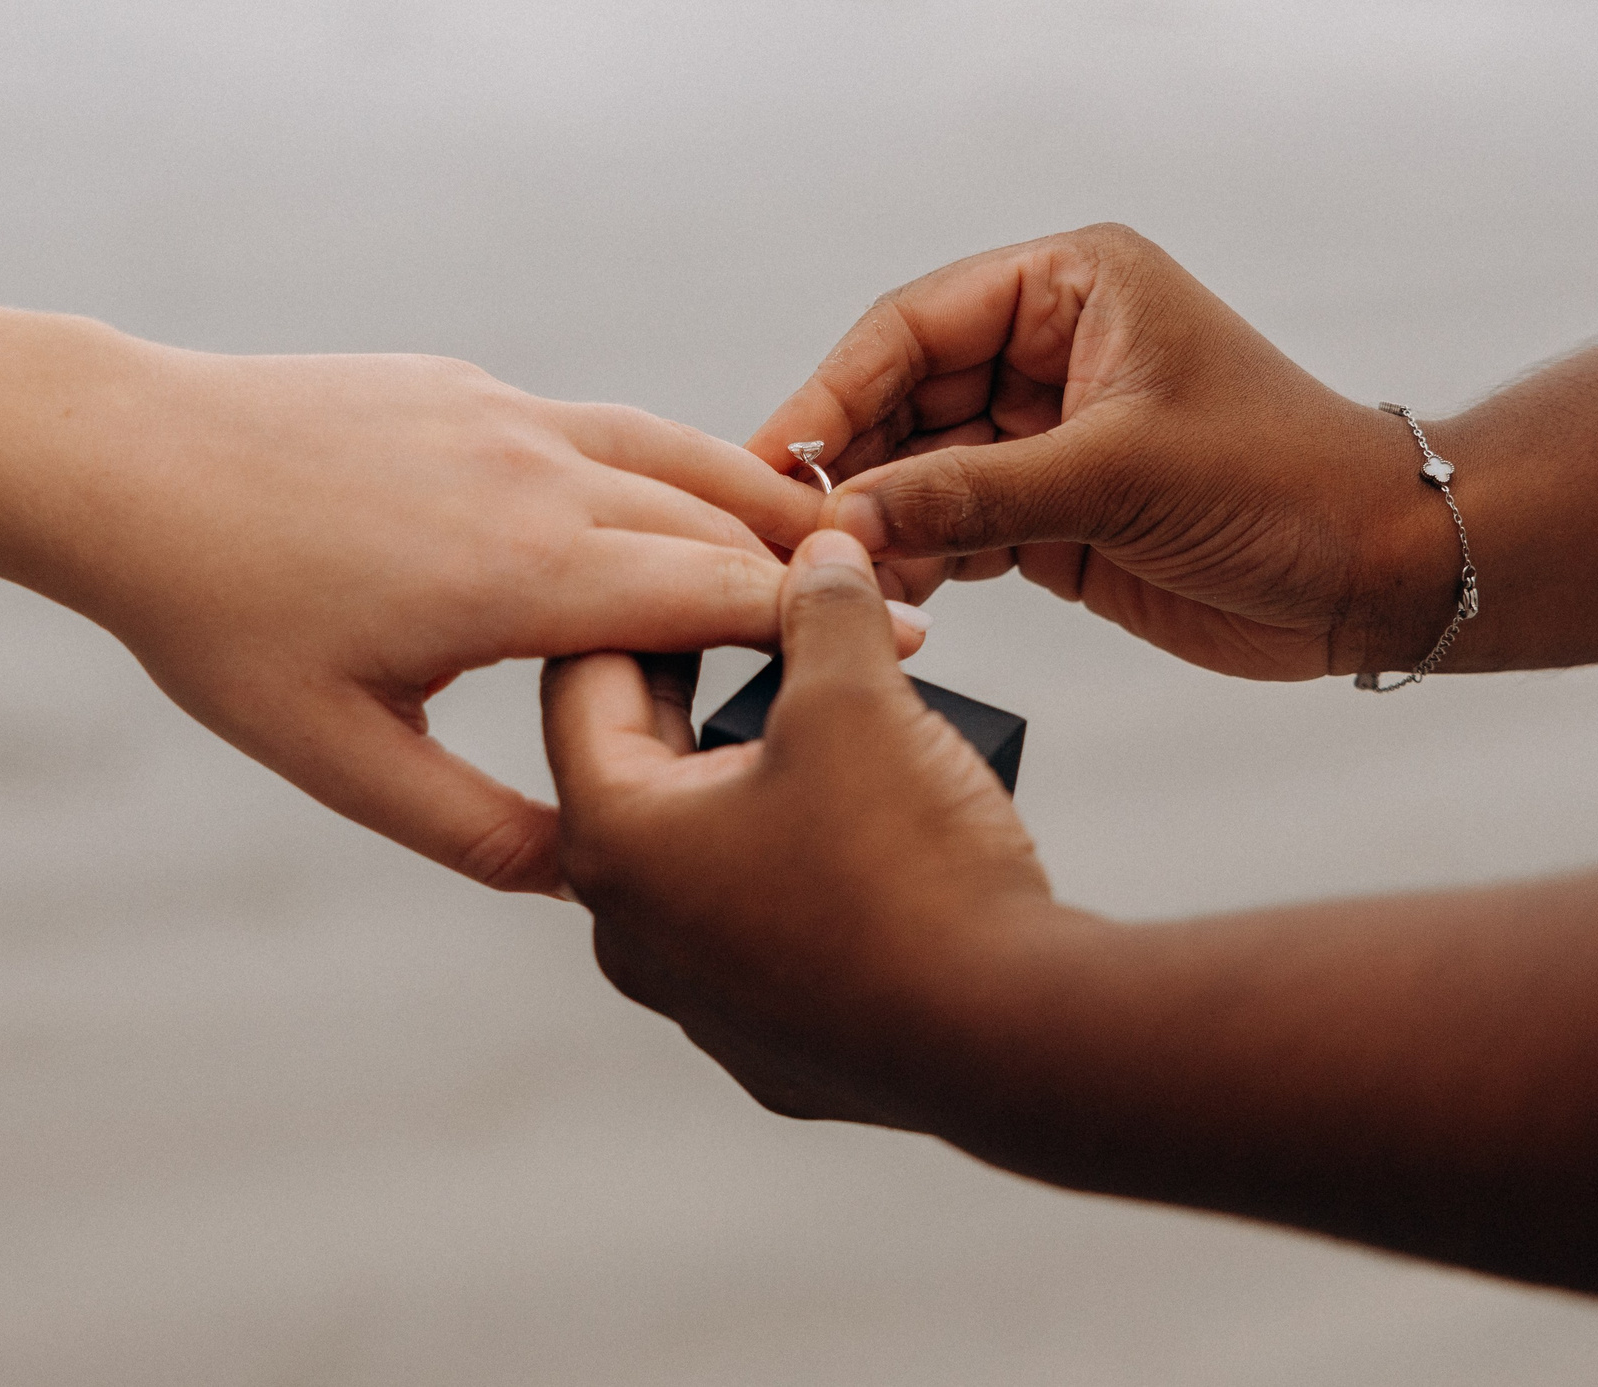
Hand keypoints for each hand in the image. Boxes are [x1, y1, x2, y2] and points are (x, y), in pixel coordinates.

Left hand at [4, 346, 922, 893]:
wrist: (124, 458)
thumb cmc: (220, 616)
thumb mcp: (337, 755)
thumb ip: (473, 827)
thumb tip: (580, 874)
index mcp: (524, 573)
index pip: (723, 593)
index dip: (823, 623)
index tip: (910, 645)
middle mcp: (540, 476)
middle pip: (723, 519)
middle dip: (815, 566)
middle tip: (892, 611)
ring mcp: (510, 417)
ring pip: (679, 454)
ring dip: (759, 503)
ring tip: (822, 547)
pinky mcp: (475, 388)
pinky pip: (610, 427)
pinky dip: (677, 466)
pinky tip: (686, 504)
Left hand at [543, 529, 1052, 1125]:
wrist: (1014, 1040)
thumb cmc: (910, 866)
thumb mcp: (858, 698)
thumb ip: (822, 610)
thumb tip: (820, 554)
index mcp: (613, 837)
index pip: (583, 678)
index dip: (652, 598)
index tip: (715, 558)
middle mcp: (629, 931)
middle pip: (643, 762)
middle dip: (708, 679)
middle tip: (777, 619)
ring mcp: (698, 1000)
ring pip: (707, 847)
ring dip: (757, 773)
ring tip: (836, 716)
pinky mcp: (769, 1044)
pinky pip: (764, 924)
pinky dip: (799, 862)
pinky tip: (869, 825)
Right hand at [746, 224, 1438, 680]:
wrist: (1380, 574)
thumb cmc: (1286, 482)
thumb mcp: (1118, 477)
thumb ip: (973, 493)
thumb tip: (852, 518)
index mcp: (1072, 286)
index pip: (915, 322)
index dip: (838, 388)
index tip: (781, 455)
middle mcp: (1052, 347)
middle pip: (905, 393)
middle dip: (854, 461)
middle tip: (793, 528)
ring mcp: (1050, 432)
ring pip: (923, 464)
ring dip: (882, 517)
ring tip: (835, 573)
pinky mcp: (1055, 511)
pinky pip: (958, 524)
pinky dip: (922, 558)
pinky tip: (890, 591)